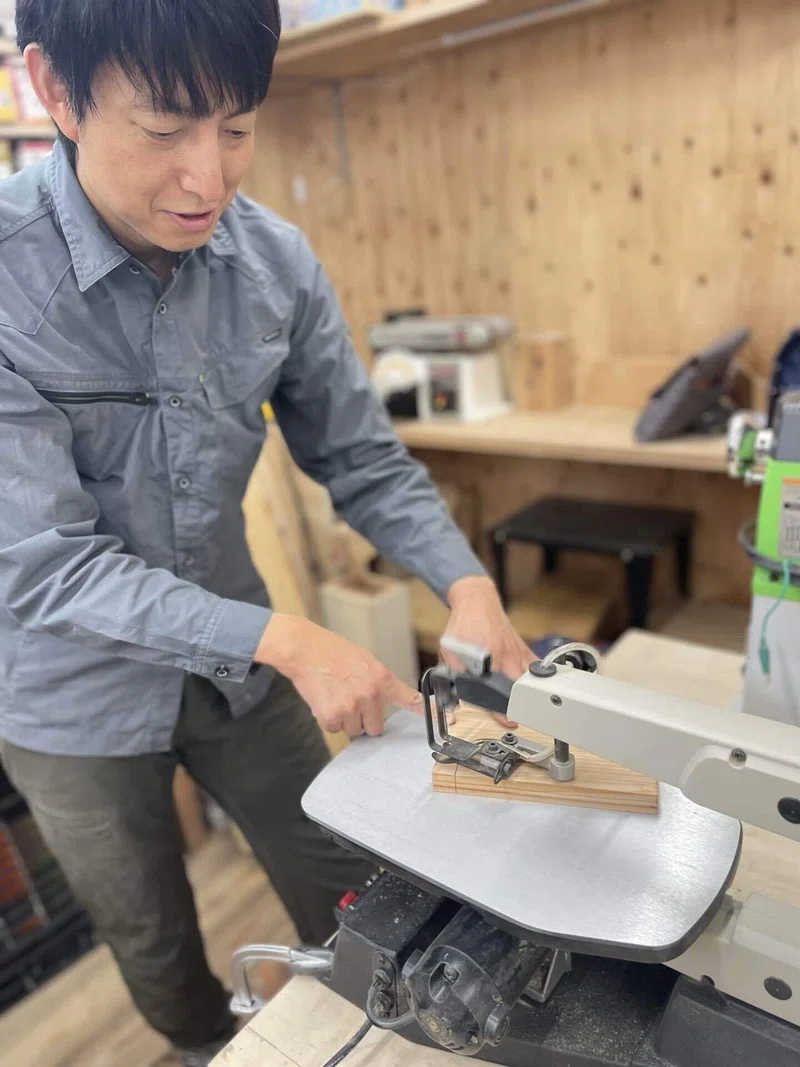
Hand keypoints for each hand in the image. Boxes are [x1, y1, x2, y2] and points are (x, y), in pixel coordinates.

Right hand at [255, 614, 421, 737]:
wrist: (305, 649)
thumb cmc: (333, 652)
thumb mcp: (365, 662)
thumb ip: (377, 683)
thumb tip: (379, 704)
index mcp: (382, 678)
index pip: (410, 699)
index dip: (428, 711)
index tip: (449, 719)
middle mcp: (370, 694)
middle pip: (376, 727)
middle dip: (364, 720)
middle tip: (350, 701)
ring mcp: (351, 706)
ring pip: (354, 730)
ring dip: (345, 719)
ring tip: (335, 696)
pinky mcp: (331, 715)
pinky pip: (335, 729)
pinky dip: (328, 719)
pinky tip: (324, 700)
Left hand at [442, 575, 534, 726]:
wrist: (477, 599)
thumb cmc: (463, 624)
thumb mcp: (449, 648)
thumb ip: (454, 672)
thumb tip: (455, 692)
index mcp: (489, 657)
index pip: (499, 689)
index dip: (503, 708)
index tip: (510, 720)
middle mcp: (507, 656)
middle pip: (520, 686)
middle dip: (521, 704)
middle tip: (521, 715)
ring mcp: (517, 651)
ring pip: (530, 677)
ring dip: (530, 692)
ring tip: (532, 706)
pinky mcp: (522, 647)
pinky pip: (534, 665)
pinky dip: (536, 675)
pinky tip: (537, 685)